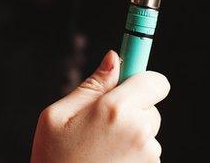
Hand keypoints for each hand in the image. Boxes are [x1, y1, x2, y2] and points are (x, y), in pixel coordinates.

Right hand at [30, 50, 169, 162]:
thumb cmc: (53, 159)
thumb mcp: (57, 116)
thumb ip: (91, 85)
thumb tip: (114, 58)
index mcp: (116, 109)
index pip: (157, 81)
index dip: (143, 81)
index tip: (132, 84)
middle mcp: (139, 132)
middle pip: (151, 109)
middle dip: (133, 112)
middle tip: (101, 125)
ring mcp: (148, 157)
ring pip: (147, 135)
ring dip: (131, 138)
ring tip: (99, 151)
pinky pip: (145, 156)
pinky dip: (131, 158)